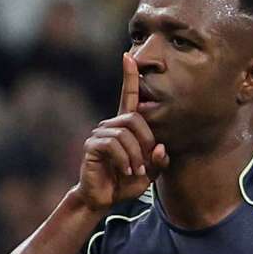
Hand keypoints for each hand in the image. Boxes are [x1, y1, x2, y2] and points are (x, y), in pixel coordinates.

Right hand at [76, 53, 169, 210]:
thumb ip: (159, 160)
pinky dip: (125, 160)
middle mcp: (111, 125)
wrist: (104, 198)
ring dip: (136, 156)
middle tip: (145, 164)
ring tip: (134, 171)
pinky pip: (114, 145)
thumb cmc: (126, 182)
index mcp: (126, 126)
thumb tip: (160, 147)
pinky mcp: (92, 145)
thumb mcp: (150, 172)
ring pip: (126, 133)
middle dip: (146, 142)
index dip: (129, 76)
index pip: (128, 96)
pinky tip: (124, 171)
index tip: (128, 56)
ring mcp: (100, 133)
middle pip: (135, 118)